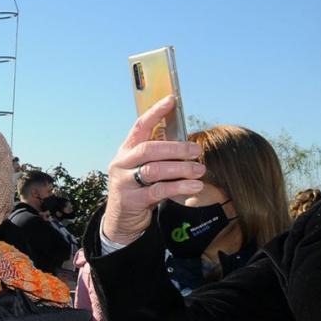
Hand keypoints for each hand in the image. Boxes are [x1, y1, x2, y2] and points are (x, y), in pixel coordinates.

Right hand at [101, 95, 205, 245]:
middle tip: (197, 151)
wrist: (122, 220)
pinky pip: (158, 190)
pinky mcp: (130, 200)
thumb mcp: (144, 169)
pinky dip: (179, 187)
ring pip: (154, 169)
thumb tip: (187, 142)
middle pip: (149, 149)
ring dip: (181, 169)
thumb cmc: (139, 189)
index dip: (155, 112)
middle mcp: (121, 163)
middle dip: (176, 148)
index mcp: (126, 151)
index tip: (172, 100)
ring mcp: (123, 182)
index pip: (139, 126)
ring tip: (200, 170)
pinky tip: (195, 186)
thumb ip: (158, 156)